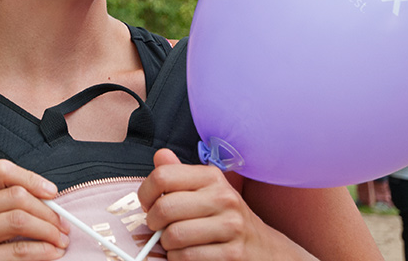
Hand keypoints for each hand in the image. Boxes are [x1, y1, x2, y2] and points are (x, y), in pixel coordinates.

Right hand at [0, 159, 69, 260]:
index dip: (31, 178)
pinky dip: (42, 251)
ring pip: (19, 221)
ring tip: (59, 240)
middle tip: (62, 224)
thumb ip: (4, 202)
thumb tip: (47, 200)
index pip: (1, 171)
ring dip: (48, 231)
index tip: (52, 193)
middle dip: (47, 211)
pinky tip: (50, 253)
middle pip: (16, 197)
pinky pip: (18, 251)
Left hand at [137, 149, 257, 259]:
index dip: (145, 193)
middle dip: (153, 223)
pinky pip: (187, 257)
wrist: (262, 247)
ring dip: (166, 244)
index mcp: (211, 177)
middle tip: (157, 227)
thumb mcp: (206, 189)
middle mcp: (223, 197)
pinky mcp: (232, 253)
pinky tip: (185, 254)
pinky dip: (178, 259)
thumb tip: (160, 156)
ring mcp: (230, 226)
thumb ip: (179, 174)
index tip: (147, 204)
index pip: (162, 176)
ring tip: (173, 242)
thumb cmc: (225, 216)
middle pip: (165, 208)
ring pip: (174, 236)